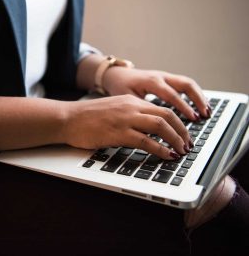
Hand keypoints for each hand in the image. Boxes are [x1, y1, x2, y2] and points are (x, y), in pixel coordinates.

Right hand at [62, 95, 191, 159]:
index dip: (178, 122)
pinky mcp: (118, 133)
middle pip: (167, 115)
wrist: (68, 118)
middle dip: (182, 131)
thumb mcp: (113, 109)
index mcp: (131, 101)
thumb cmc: (87, 117)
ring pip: (160, 126)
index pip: (163, 108)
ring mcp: (125, 119)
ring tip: (182, 151)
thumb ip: (130, 115)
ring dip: (176, 139)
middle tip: (188, 144)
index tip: (184, 134)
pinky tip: (167, 156)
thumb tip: (147, 129)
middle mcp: (131, 107)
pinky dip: (160, 149)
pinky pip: (146, 141)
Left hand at [103, 67, 210, 121]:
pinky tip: (199, 106)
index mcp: (150, 82)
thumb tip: (152, 130)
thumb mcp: (127, 99)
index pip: (171, 95)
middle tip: (205, 115)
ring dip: (199, 97)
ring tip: (207, 112)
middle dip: (197, 100)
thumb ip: (140, 111)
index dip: (183, 107)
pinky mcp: (167, 79)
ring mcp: (165, 76)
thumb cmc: (119, 88)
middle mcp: (160, 77)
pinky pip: (184, 85)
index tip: (193, 118)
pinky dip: (194, 95)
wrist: (116, 75)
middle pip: (185, 84)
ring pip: (188, 83)